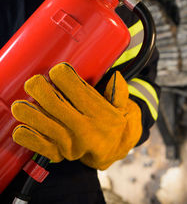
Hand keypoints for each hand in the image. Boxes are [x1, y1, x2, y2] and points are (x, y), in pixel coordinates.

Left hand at [12, 63, 141, 169]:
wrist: (114, 152)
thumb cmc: (116, 123)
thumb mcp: (124, 107)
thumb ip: (119, 92)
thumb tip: (115, 77)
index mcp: (103, 115)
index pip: (78, 90)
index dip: (63, 75)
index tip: (57, 70)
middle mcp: (87, 130)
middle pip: (54, 104)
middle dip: (39, 88)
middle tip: (35, 81)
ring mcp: (72, 144)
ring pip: (43, 123)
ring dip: (28, 109)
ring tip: (24, 101)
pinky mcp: (61, 154)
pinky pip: (38, 145)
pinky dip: (27, 134)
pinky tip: (24, 124)